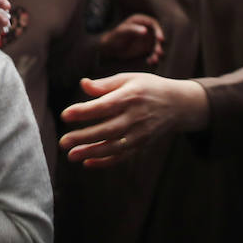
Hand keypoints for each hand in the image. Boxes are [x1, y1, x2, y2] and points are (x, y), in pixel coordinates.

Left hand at [59, 73, 208, 167]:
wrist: (179, 104)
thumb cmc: (148, 87)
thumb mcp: (128, 79)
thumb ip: (104, 84)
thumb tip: (83, 84)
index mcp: (130, 97)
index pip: (103, 106)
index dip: (84, 111)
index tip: (65, 115)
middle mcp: (136, 117)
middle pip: (107, 129)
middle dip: (84, 137)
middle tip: (63, 142)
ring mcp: (140, 133)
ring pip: (114, 146)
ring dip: (92, 152)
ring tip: (71, 156)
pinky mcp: (143, 144)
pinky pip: (123, 156)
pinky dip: (106, 161)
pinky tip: (87, 163)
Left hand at [98, 13, 163, 64]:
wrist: (110, 47)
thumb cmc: (115, 36)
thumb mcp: (123, 32)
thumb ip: (133, 30)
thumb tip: (145, 31)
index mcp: (141, 21)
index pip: (153, 24)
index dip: (159, 31)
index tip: (160, 39)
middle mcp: (147, 29)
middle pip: (157, 36)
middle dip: (159, 45)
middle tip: (159, 52)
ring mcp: (148, 39)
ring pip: (156, 45)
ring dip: (157, 53)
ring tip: (155, 60)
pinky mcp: (147, 48)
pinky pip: (153, 53)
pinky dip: (153, 57)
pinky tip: (150, 62)